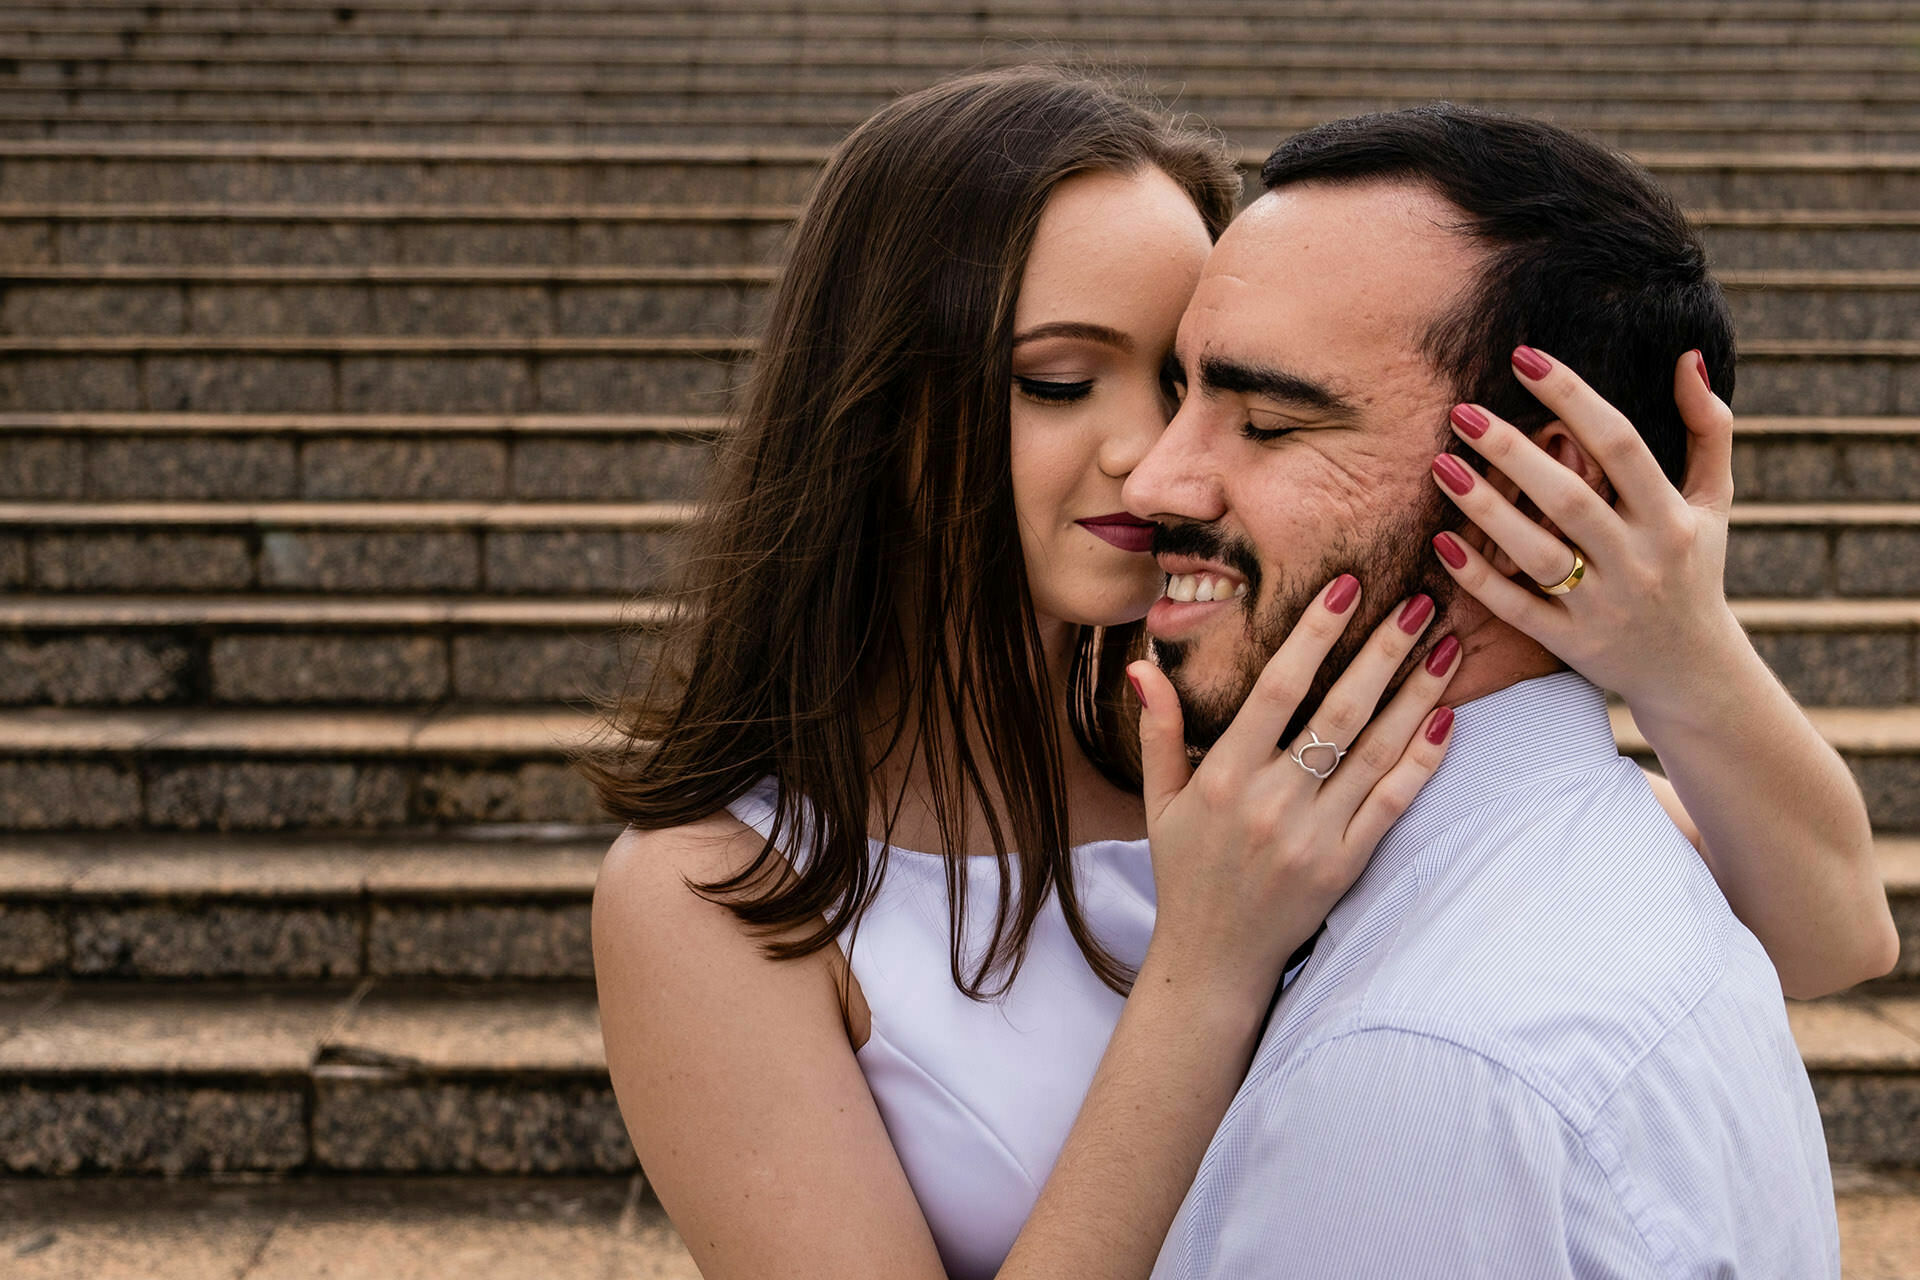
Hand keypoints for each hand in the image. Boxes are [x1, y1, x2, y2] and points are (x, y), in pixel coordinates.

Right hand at [1129, 576, 1458, 1011]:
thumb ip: (1158, 731)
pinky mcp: (1346, 864)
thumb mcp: (1158, 801)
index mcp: (1224, 777)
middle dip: (1383, 651)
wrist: (1213, 959)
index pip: (1277, 689)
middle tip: (1421, 601)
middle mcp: (1272, 802)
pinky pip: (1393, 802)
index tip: (1346, 587)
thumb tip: (1144, 665)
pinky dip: (1423, 759)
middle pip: (1339, 711)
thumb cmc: (1185, 872)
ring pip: (1376, 751)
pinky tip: (1447, 718)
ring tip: (1448, 646)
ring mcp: (1314, 835)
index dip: (1315, 635)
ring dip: (1417, 694)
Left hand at [1427, 348, 1748, 712]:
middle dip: (1513, 452)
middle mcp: (1639, 560)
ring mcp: (1603, 605)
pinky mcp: (1569, 642)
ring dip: (1486, 510)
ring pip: (1538, 553)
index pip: (1620, 444)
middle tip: (1460, 410)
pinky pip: (1517, 609)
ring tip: (1440, 465)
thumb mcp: (1715, 502)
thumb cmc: (1695, 568)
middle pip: (1570, 498)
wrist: (1694, 673)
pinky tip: (1441, 542)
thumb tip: (1689, 357)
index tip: (1523, 356)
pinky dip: (1479, 578)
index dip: (1573, 396)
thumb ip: (1709, 430)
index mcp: (1672, 518)